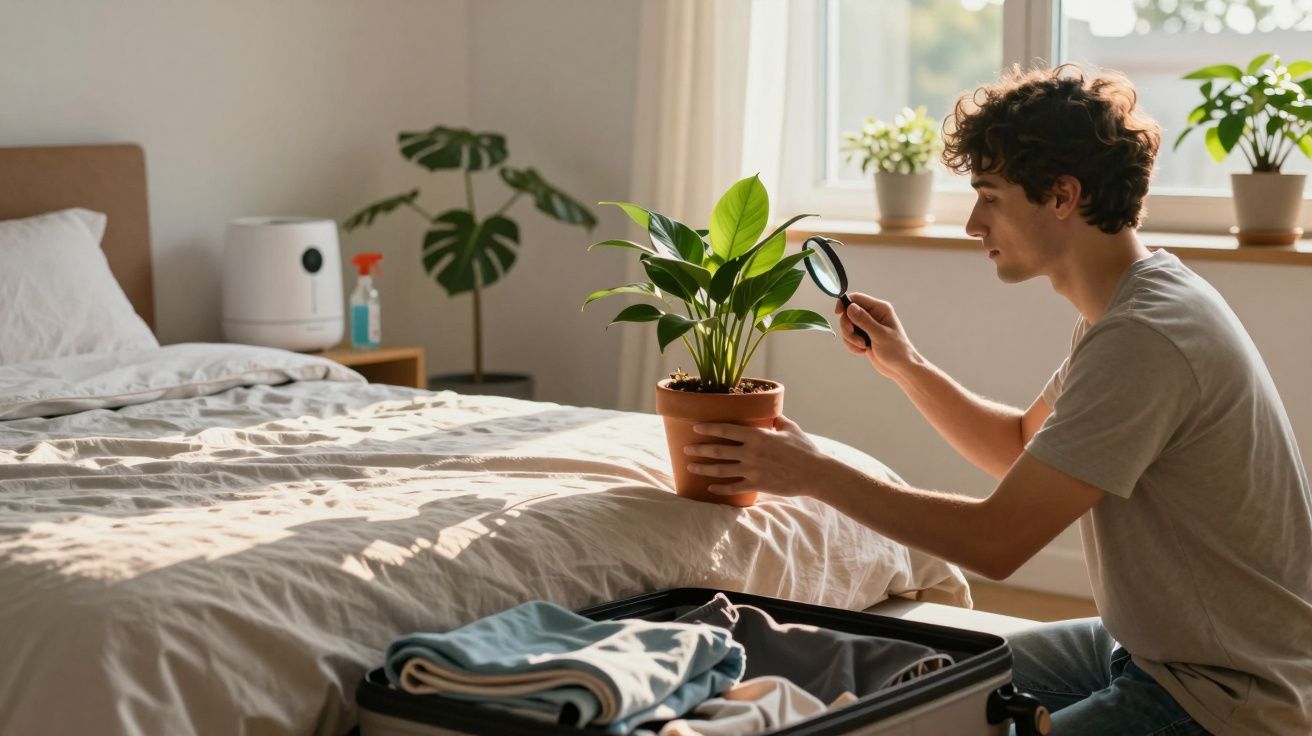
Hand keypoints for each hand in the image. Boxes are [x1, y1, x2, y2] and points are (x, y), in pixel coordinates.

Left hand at [683, 415, 831, 497]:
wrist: (815, 473)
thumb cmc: (804, 449)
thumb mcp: (790, 428)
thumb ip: (776, 419)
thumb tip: (770, 412)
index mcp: (758, 436)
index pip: (727, 430)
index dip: (709, 429)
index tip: (695, 428)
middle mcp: (751, 452)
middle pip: (718, 450)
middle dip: (700, 449)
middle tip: (686, 449)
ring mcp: (753, 470)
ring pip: (721, 470)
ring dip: (703, 468)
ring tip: (690, 467)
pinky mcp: (757, 485)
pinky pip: (733, 488)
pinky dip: (720, 489)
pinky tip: (710, 488)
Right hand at [834, 293, 918, 379]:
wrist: (900, 368)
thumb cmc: (897, 350)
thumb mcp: (880, 335)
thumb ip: (864, 321)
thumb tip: (850, 307)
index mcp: (880, 309)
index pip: (857, 298)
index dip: (845, 304)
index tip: (838, 314)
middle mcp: (872, 315)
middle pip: (848, 313)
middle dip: (848, 328)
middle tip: (857, 340)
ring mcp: (867, 326)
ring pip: (847, 326)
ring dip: (850, 339)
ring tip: (863, 347)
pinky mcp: (862, 336)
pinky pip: (848, 337)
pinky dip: (851, 345)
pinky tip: (862, 351)